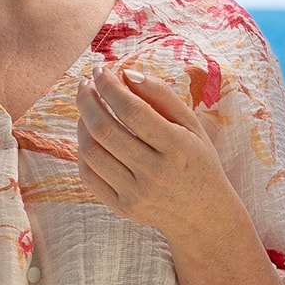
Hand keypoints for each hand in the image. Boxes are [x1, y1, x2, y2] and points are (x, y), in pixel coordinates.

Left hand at [75, 62, 242, 242]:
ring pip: (92, 152)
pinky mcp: (122, 208)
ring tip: (86, 106)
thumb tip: (127, 74)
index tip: (100, 70)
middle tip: (85, 84)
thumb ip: (162, 96)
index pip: (131, 111)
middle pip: (105, 130)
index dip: (110, 87)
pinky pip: (89, 176)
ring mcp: (135, 193)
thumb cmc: (197, 160)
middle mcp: (155, 172)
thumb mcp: (191, 124)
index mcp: (176, 147)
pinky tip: (88, 135)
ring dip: (82, 123)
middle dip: (88, 100)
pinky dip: (82, 151)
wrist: (202, 214)